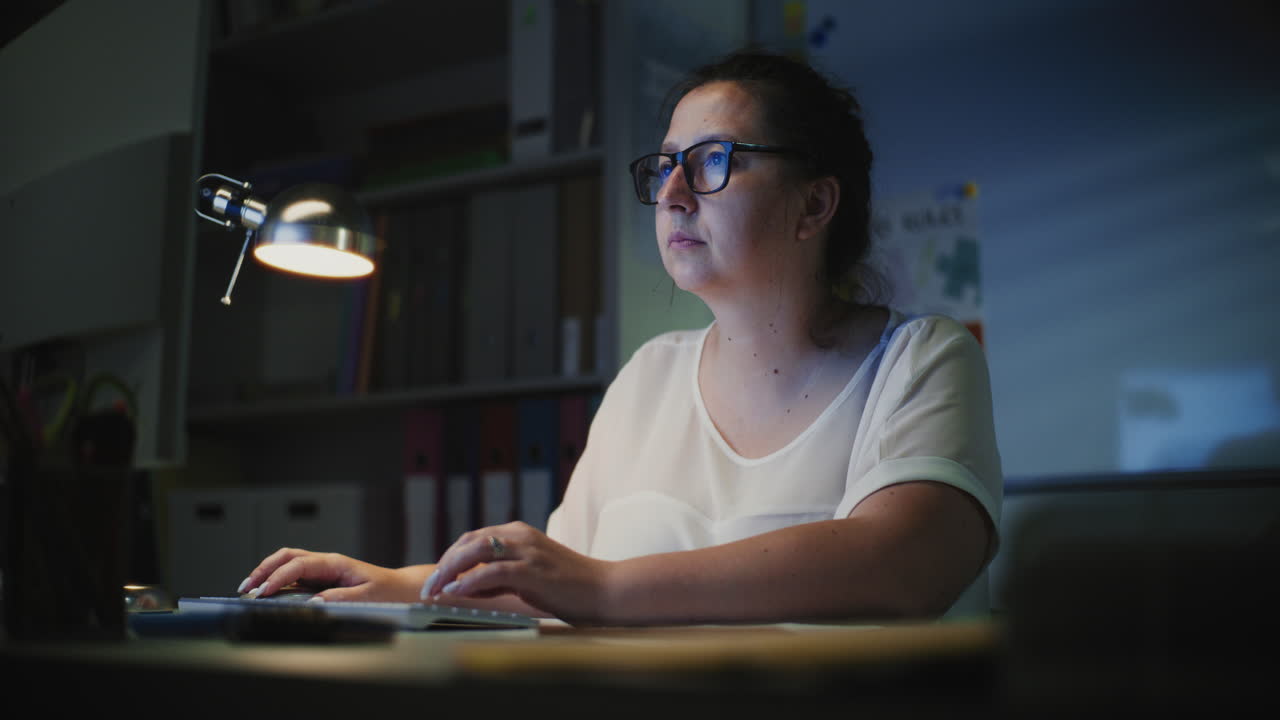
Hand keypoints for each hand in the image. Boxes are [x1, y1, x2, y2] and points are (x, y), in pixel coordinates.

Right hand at [239, 548, 424, 602]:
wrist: (400, 590)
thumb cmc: (387, 592)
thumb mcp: (367, 597)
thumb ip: (341, 599)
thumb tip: (315, 603)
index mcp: (335, 563)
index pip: (299, 564)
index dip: (279, 577)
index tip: (264, 592)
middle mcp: (326, 563)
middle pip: (287, 556)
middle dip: (264, 569)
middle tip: (246, 588)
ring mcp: (322, 570)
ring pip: (288, 562)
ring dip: (267, 572)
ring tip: (249, 589)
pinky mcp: (322, 579)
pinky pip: (294, 575)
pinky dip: (277, 581)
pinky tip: (267, 592)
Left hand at [422, 522, 613, 623]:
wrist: (604, 589)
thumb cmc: (568, 586)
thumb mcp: (529, 576)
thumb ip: (500, 577)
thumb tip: (468, 587)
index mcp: (519, 533)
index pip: (473, 538)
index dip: (450, 557)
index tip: (436, 577)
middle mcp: (520, 535)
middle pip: (469, 542)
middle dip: (444, 564)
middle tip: (428, 586)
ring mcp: (527, 550)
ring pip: (476, 552)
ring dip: (450, 572)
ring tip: (435, 590)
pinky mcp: (532, 569)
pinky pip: (491, 572)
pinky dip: (469, 582)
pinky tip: (456, 593)